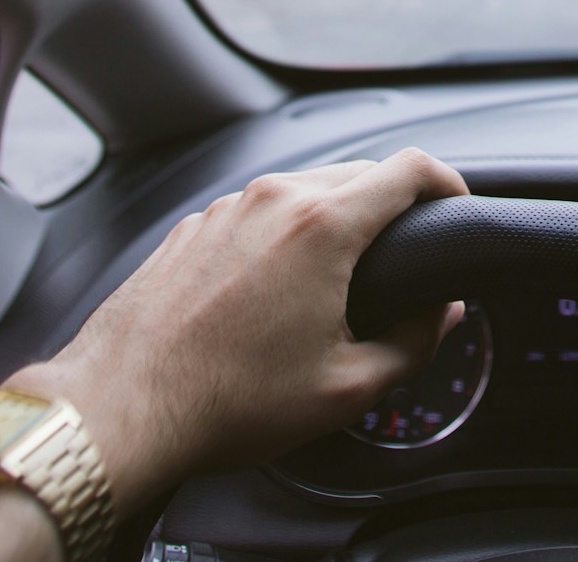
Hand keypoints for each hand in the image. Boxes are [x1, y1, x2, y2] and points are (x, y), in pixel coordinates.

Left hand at [14, 148, 466, 510]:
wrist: (121, 408)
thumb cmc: (226, 402)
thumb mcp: (346, 390)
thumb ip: (414, 343)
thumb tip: (443, 315)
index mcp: (322, 226)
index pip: (410, 168)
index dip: (449, 182)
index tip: (456, 206)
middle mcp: (274, 199)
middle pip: (360, 172)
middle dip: (394, 204)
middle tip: (406, 255)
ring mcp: (227, 208)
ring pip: (305, 188)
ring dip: (335, 217)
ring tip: (339, 280)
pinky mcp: (194, 227)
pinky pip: (258, 211)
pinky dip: (283, 234)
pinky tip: (276, 290)